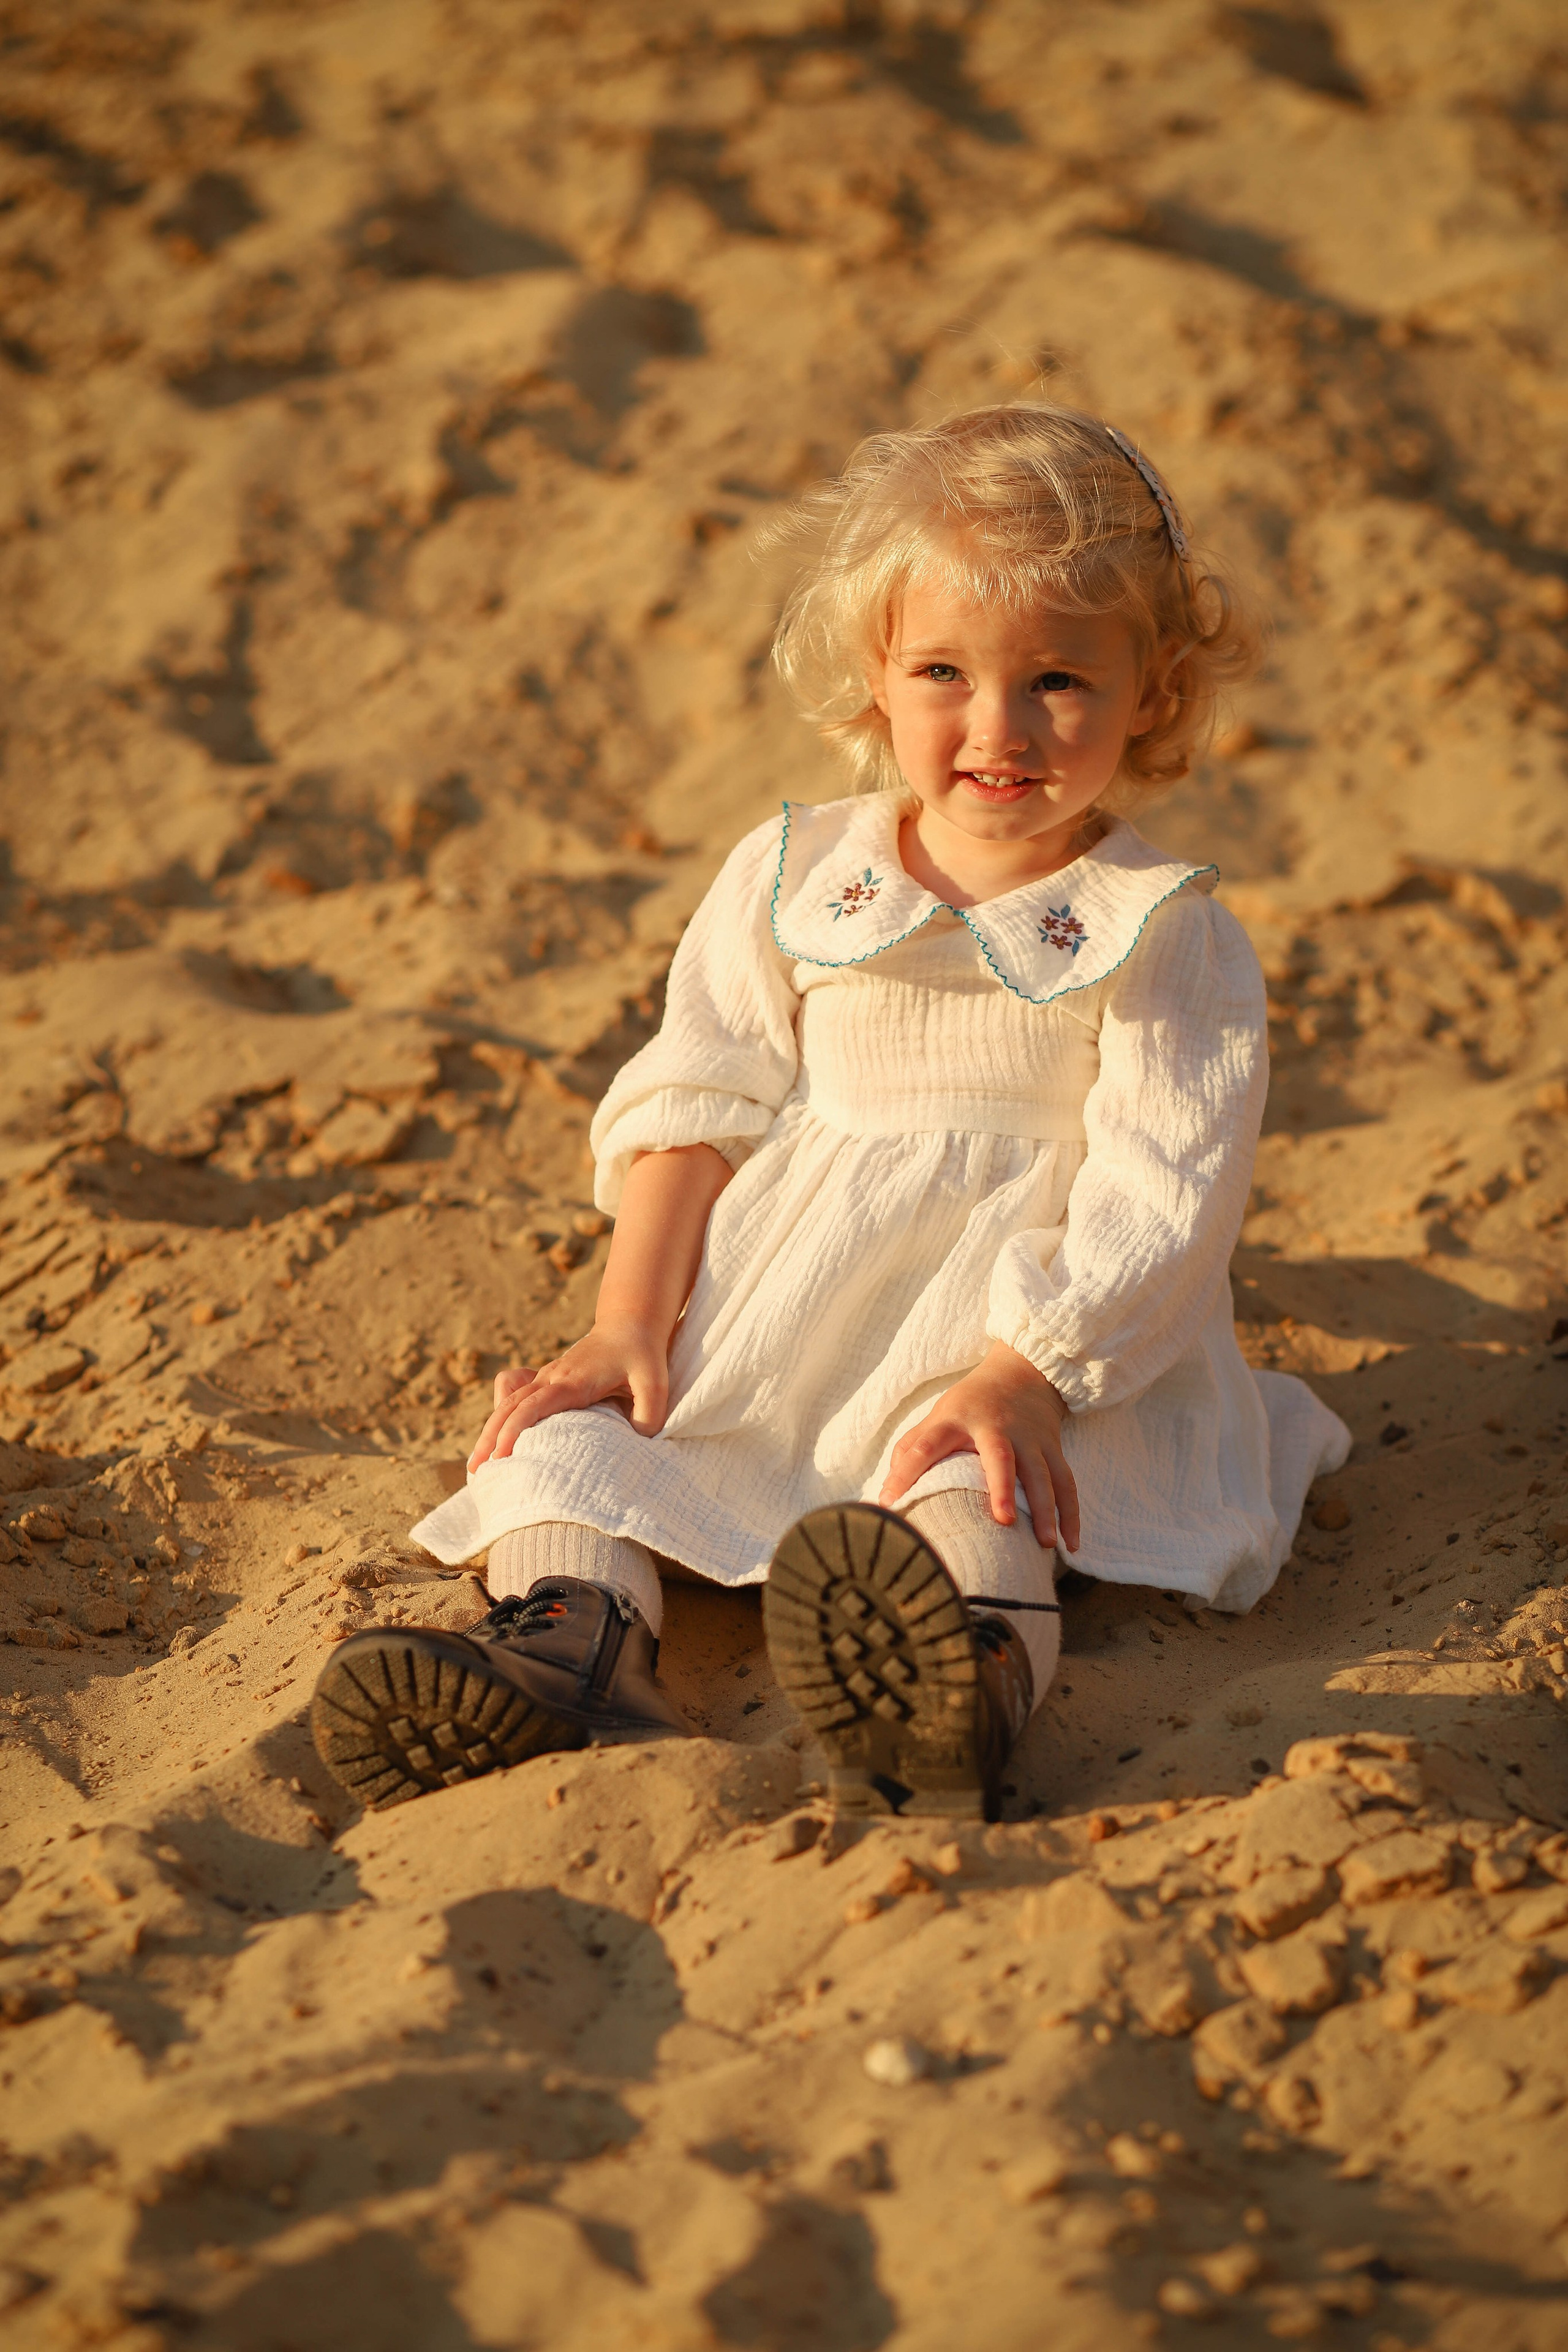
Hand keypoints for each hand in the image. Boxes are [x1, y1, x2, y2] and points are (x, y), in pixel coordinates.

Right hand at [467, 1317, 670, 1467]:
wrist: (628, 1325)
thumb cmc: (642, 1355)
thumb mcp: (656, 1383)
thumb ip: (648, 1414)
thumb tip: (634, 1442)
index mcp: (574, 1381)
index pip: (535, 1405)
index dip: (515, 1430)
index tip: (502, 1455)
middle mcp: (552, 1378)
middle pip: (510, 1406)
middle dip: (490, 1437)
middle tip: (476, 1471)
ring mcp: (545, 1377)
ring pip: (507, 1402)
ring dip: (489, 1430)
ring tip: (476, 1465)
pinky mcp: (546, 1380)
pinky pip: (514, 1396)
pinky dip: (499, 1416)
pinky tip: (496, 1438)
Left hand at [879, 1341, 1079, 1549]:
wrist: (1021, 1374)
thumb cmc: (969, 1407)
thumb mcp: (937, 1417)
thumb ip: (911, 1452)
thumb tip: (885, 1499)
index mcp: (955, 1420)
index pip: (926, 1445)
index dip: (906, 1472)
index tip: (890, 1503)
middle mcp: (996, 1428)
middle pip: (1000, 1457)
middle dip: (1003, 1488)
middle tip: (1005, 1521)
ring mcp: (1029, 1438)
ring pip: (1042, 1474)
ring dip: (1046, 1510)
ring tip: (1045, 1545)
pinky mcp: (1052, 1448)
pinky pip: (1066, 1483)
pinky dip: (1071, 1514)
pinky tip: (1070, 1545)